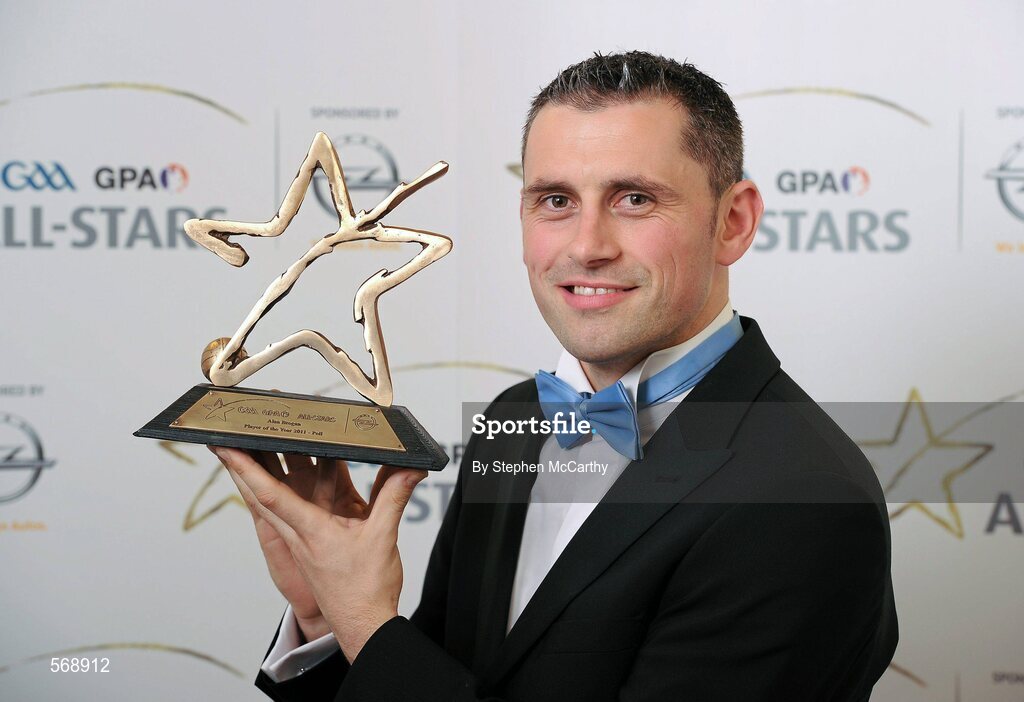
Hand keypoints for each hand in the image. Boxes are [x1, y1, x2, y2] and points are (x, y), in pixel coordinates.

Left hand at [210, 446, 425, 660]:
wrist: (362, 625)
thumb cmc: (365, 590)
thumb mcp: (382, 538)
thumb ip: (393, 497)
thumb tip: (410, 469)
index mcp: (309, 531)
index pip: (269, 494)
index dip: (246, 468)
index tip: (225, 447)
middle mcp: (299, 532)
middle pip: (260, 493)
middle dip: (241, 464)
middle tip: (227, 435)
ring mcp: (303, 537)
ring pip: (270, 500)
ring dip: (256, 475)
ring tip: (245, 447)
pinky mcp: (313, 541)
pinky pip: (292, 508)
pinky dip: (283, 488)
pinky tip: (285, 475)